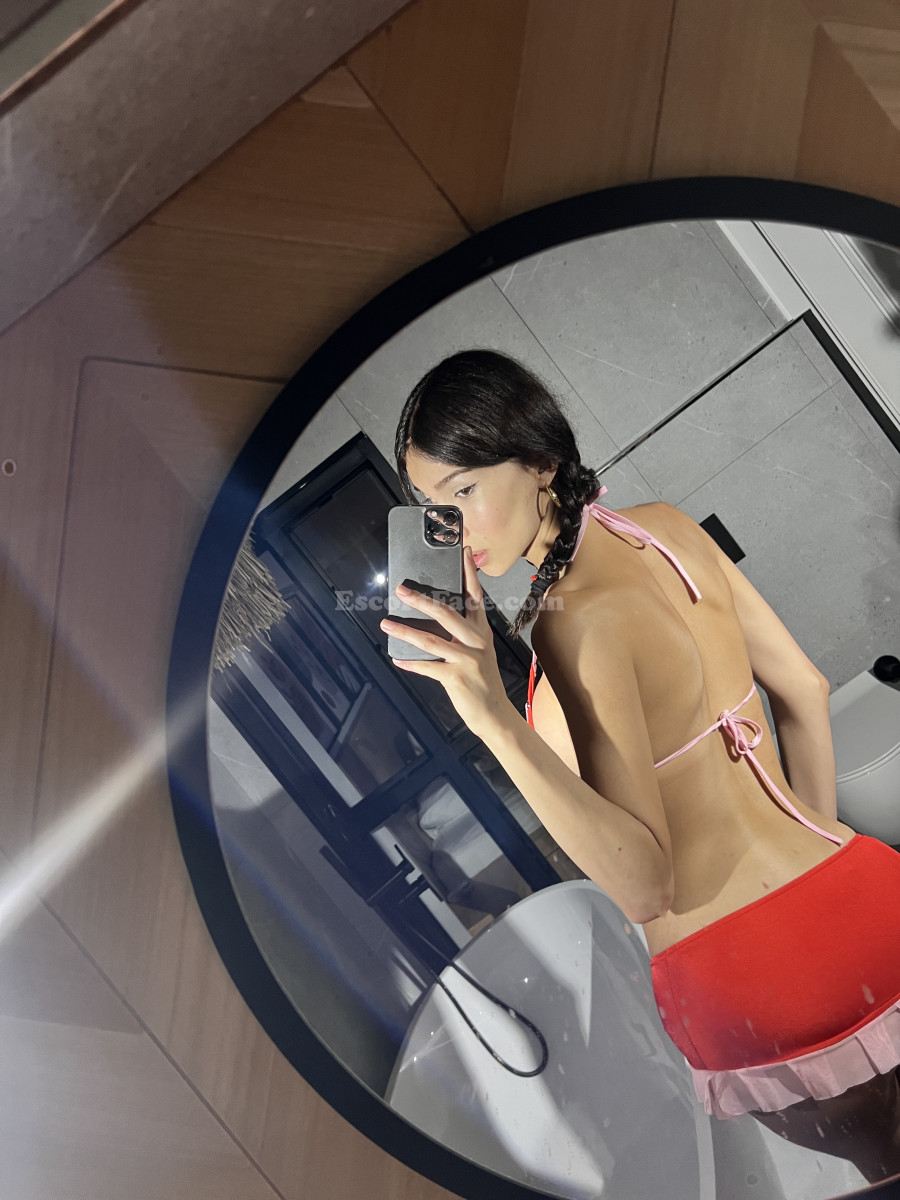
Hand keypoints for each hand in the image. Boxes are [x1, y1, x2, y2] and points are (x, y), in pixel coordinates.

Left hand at [380, 546, 512, 738]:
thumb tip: (434, 617)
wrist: (494, 713)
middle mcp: (476, 642)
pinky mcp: (457, 678)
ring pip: (431, 639)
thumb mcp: (479, 652)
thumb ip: (463, 635)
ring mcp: (467, 660)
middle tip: (401, 589)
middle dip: (421, 599)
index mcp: (481, 632)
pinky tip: (397, 658)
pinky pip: (427, 667)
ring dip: (404, 631)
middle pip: (447, 613)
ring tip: (386, 623)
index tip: (462, 552)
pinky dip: (410, 663)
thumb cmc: (482, 681)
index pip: (475, 597)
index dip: (468, 574)